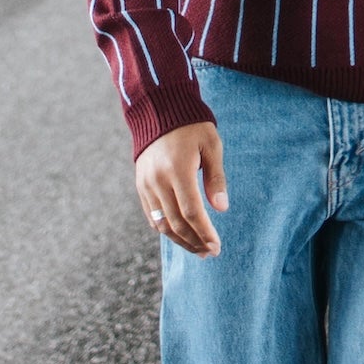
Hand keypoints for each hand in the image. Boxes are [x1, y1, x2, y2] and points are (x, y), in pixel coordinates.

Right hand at [135, 120, 227, 255]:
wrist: (159, 111)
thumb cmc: (192, 127)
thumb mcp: (211, 145)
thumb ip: (216, 177)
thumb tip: (221, 208)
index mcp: (177, 170)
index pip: (191, 212)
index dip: (204, 232)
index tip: (217, 246)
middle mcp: (158, 181)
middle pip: (176, 223)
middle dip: (194, 241)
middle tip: (210, 252)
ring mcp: (146, 184)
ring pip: (162, 223)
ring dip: (180, 240)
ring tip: (197, 249)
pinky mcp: (141, 185)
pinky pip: (151, 215)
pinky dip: (165, 229)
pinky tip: (179, 236)